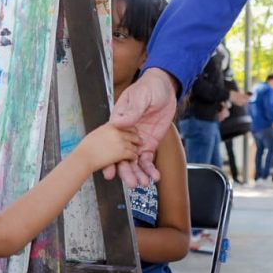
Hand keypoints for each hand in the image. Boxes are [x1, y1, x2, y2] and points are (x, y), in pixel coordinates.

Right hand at [75, 123, 140, 172]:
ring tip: (136, 152)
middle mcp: (118, 132)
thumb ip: (107, 131)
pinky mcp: (123, 152)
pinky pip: (134, 154)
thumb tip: (110, 134)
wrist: (84, 157)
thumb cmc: (86, 147)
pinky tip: (133, 158)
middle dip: (136, 138)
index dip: (130, 130)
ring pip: (135, 144)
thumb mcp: (97, 133)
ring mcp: (121, 142)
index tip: (133, 133)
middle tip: (139, 142)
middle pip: (133, 133)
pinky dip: (134, 157)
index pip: (126, 124)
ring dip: (136, 149)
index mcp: (111, 125)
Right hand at [106, 67, 177, 187]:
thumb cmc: (148, 88)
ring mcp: (137, 142)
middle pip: (122, 157)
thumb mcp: (140, 97)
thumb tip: (118, 123)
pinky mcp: (149, 144)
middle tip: (131, 185)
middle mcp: (125, 136)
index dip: (108, 160)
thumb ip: (132, 111)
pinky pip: (148, 159)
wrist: (164, 88)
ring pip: (134, 162)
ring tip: (144, 184)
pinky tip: (154, 177)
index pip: (110, 145)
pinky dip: (150, 169)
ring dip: (138, 174)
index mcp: (118, 123)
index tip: (109, 174)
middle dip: (126, 172)